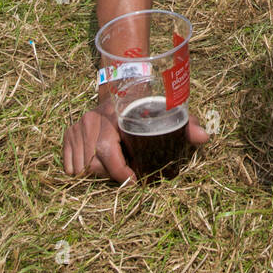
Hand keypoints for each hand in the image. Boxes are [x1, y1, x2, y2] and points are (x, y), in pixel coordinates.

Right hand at [63, 100, 209, 180]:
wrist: (119, 90)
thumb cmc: (144, 107)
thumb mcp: (166, 112)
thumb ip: (186, 125)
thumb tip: (205, 137)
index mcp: (113, 115)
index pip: (108, 153)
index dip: (121, 173)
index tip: (134, 182)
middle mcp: (91, 120)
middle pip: (95, 164)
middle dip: (112, 173)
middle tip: (128, 171)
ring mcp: (77, 127)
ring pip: (83, 167)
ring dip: (98, 172)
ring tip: (115, 162)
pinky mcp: (67, 134)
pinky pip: (70, 166)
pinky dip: (81, 169)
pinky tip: (97, 161)